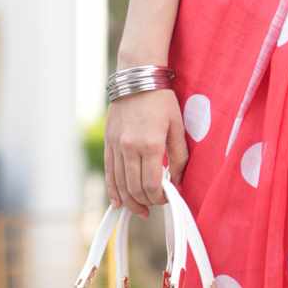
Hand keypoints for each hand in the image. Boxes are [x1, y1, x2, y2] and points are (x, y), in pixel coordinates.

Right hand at [105, 88, 187, 216]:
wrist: (137, 78)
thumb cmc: (162, 101)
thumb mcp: (177, 127)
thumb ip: (179, 157)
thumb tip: (177, 182)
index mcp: (150, 145)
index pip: (152, 185)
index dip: (160, 198)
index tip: (168, 198)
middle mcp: (129, 148)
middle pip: (134, 188)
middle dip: (146, 202)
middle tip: (156, 204)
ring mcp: (116, 146)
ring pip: (119, 184)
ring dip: (129, 201)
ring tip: (140, 209)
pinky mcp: (108, 143)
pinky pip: (109, 172)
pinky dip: (113, 189)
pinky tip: (118, 202)